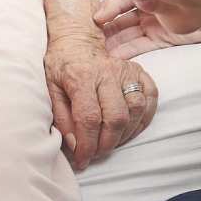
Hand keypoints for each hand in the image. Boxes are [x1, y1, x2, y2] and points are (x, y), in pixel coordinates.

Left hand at [45, 26, 157, 170]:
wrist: (77, 40)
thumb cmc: (61, 66)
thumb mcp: (50, 89)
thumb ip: (61, 117)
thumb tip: (73, 144)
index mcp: (82, 76)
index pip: (89, 118)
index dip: (86, 145)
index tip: (82, 160)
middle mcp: (107, 72)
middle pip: (116, 117)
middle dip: (106, 144)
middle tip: (95, 154)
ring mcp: (126, 71)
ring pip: (136, 110)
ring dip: (124, 135)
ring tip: (109, 143)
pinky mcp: (139, 72)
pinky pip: (150, 100)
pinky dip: (143, 120)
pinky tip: (128, 130)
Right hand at [93, 0, 200, 55]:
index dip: (106, 6)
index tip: (93, 16)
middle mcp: (149, 1)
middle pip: (120, 15)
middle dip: (105, 25)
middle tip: (87, 36)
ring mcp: (156, 20)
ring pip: (127, 31)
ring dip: (112, 40)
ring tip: (94, 49)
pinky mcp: (164, 37)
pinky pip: (140, 44)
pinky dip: (127, 50)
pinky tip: (113, 56)